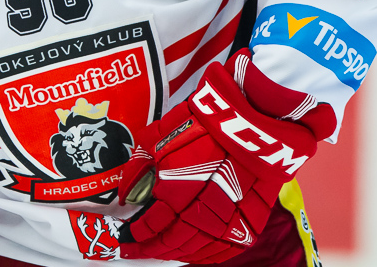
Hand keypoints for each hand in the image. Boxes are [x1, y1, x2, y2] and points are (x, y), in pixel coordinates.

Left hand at [117, 59, 315, 263]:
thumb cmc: (201, 126)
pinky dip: (205, 256)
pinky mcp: (249, 225)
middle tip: (139, 250)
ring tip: (163, 251)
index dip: (135, 235)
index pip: (150, 227)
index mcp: (175, 195)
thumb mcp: (156, 139)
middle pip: (171, 244)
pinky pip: (223, 252)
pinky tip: (195, 252)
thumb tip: (125, 194)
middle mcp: (200, 216)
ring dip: (176, 254)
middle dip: (151, 249)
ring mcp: (227, 224)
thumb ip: (136, 170)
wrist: (250, 123)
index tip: (125, 236)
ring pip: (196, 252)